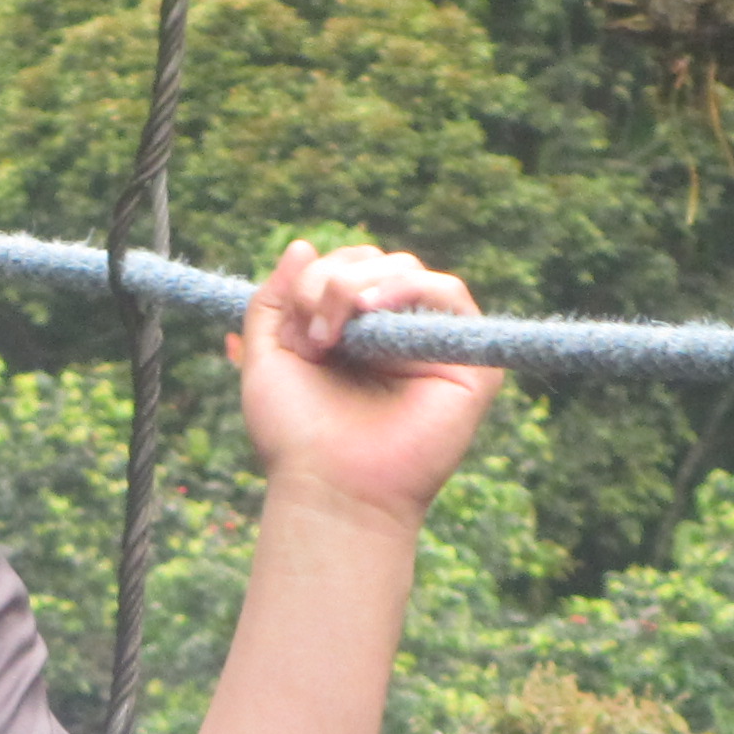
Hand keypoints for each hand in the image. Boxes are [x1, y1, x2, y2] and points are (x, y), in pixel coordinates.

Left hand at [230, 239, 501, 525]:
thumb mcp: (266, 358)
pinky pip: (449, 293)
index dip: (314, 279)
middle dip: (332, 281)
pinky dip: (409, 287)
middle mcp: (393, 334)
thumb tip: (302, 245)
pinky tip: (371, 309)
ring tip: (335, 331)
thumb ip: (273, 301)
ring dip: (360, 284)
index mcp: (352, 331)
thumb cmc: (296, 436)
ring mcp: (429, 344)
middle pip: (375, 260)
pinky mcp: (467, 361)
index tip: (293, 329)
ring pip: (407, 269)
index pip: (345, 266)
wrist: (328, 488)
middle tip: (313, 335)